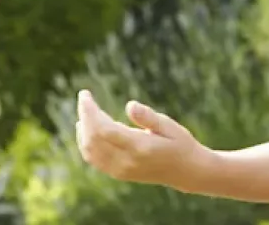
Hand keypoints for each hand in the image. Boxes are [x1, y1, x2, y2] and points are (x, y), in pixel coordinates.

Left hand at [75, 90, 207, 187]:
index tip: (85, 94)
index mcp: (139, 147)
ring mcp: (121, 170)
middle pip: (93, 139)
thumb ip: (149, 117)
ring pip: (90, 151)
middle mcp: (127, 161)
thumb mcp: (170, 126)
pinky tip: (86, 131)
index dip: (90, 111)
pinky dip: (86, 144)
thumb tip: (130, 105)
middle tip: (84, 97)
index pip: (104, 129)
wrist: (186, 172)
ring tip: (84, 112)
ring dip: (82, 131)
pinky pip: (94, 160)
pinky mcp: (119, 174)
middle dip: (85, 116)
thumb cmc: (179, 143)